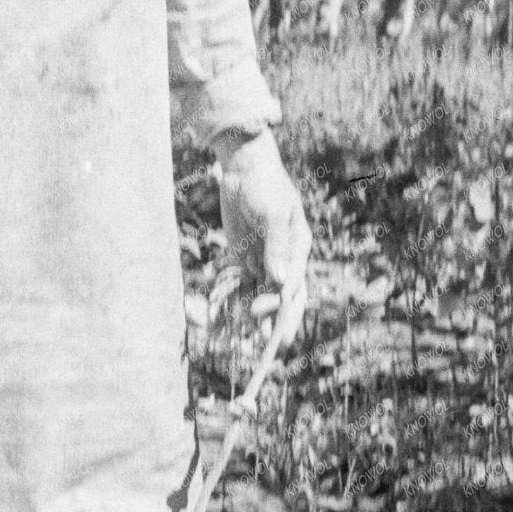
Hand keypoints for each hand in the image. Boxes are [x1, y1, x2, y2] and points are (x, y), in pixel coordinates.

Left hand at [217, 130, 310, 351]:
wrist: (242, 167)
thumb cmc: (264, 185)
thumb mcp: (273, 213)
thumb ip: (276, 246)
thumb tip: (279, 281)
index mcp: (297, 250)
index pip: (294, 287)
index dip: (284, 310)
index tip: (271, 326)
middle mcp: (281, 259)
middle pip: (277, 297)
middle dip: (270, 320)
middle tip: (263, 344)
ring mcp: (260, 259)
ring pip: (254, 293)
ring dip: (245, 312)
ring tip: (234, 333)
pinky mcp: (240, 256)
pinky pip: (234, 282)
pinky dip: (226, 296)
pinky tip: (214, 308)